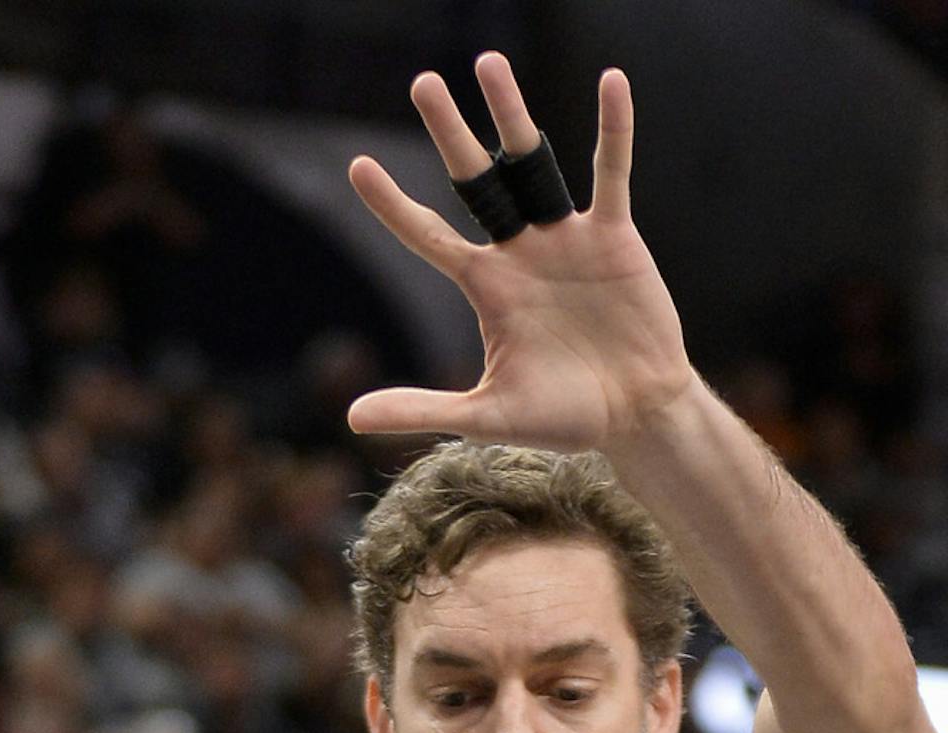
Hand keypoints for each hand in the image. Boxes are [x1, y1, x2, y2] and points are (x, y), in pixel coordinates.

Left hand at [345, 57, 691, 448]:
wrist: (633, 417)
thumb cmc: (562, 419)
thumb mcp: (484, 416)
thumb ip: (422, 408)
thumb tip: (351, 417)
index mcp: (486, 288)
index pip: (428, 236)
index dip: (392, 205)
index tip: (357, 166)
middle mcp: (519, 252)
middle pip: (477, 180)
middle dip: (450, 133)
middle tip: (422, 82)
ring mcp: (565, 238)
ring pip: (532, 161)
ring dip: (512, 114)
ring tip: (487, 62)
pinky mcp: (614, 236)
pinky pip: (612, 172)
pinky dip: (614, 129)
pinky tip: (611, 81)